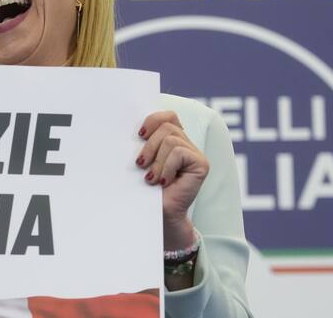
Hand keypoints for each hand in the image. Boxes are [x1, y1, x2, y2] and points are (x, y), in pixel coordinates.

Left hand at [136, 111, 208, 248]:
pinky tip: (163, 182)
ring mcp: (195, 154)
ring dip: (156, 161)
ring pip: (171, 140)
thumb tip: (131, 128)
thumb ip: (143, 143)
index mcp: (172, 140)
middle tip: (140, 165)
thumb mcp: (142, 161)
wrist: (158, 216)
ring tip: (151, 178)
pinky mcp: (201, 164)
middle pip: (167, 126)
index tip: (138, 135)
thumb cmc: (146, 190)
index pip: (168, 116)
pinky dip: (166, 167)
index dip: (153, 120)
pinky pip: (179, 152)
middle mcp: (186, 144)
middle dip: (149, 146)